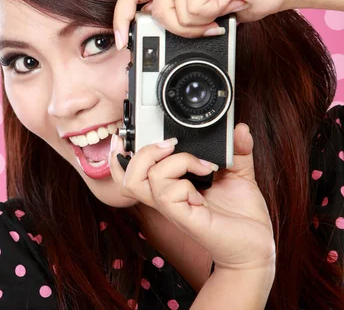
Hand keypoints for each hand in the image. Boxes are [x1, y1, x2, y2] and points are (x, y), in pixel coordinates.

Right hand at [108, 124, 275, 270]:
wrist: (257, 245)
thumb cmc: (241, 215)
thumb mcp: (239, 173)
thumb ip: (237, 149)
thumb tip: (240, 129)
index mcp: (170, 185)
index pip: (130, 172)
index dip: (119, 155)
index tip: (127, 139)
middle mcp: (166, 197)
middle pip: (128, 175)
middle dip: (145, 151)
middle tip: (172, 146)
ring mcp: (173, 209)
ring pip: (144, 180)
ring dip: (173, 163)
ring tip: (199, 165)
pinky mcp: (184, 219)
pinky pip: (167, 195)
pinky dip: (184, 185)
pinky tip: (203, 190)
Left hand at [113, 0, 292, 42]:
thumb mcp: (199, 14)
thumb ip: (175, 16)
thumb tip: (152, 33)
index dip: (121, 18)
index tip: (122, 41)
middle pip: (156, 13)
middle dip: (183, 30)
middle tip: (208, 24)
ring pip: (175, 14)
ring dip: (202, 21)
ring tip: (221, 7)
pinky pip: (195, 8)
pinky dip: (215, 12)